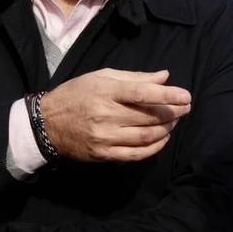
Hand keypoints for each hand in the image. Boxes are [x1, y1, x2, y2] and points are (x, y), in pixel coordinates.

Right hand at [40, 68, 190, 163]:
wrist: (46, 124)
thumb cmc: (75, 95)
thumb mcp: (100, 77)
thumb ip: (134, 78)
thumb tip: (164, 77)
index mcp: (105, 92)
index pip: (143, 93)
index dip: (168, 95)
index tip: (186, 96)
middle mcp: (106, 115)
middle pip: (149, 116)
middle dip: (173, 112)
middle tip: (185, 108)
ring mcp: (105, 137)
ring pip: (146, 136)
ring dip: (166, 129)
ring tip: (174, 122)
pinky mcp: (103, 154)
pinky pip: (136, 154)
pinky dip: (154, 147)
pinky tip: (162, 139)